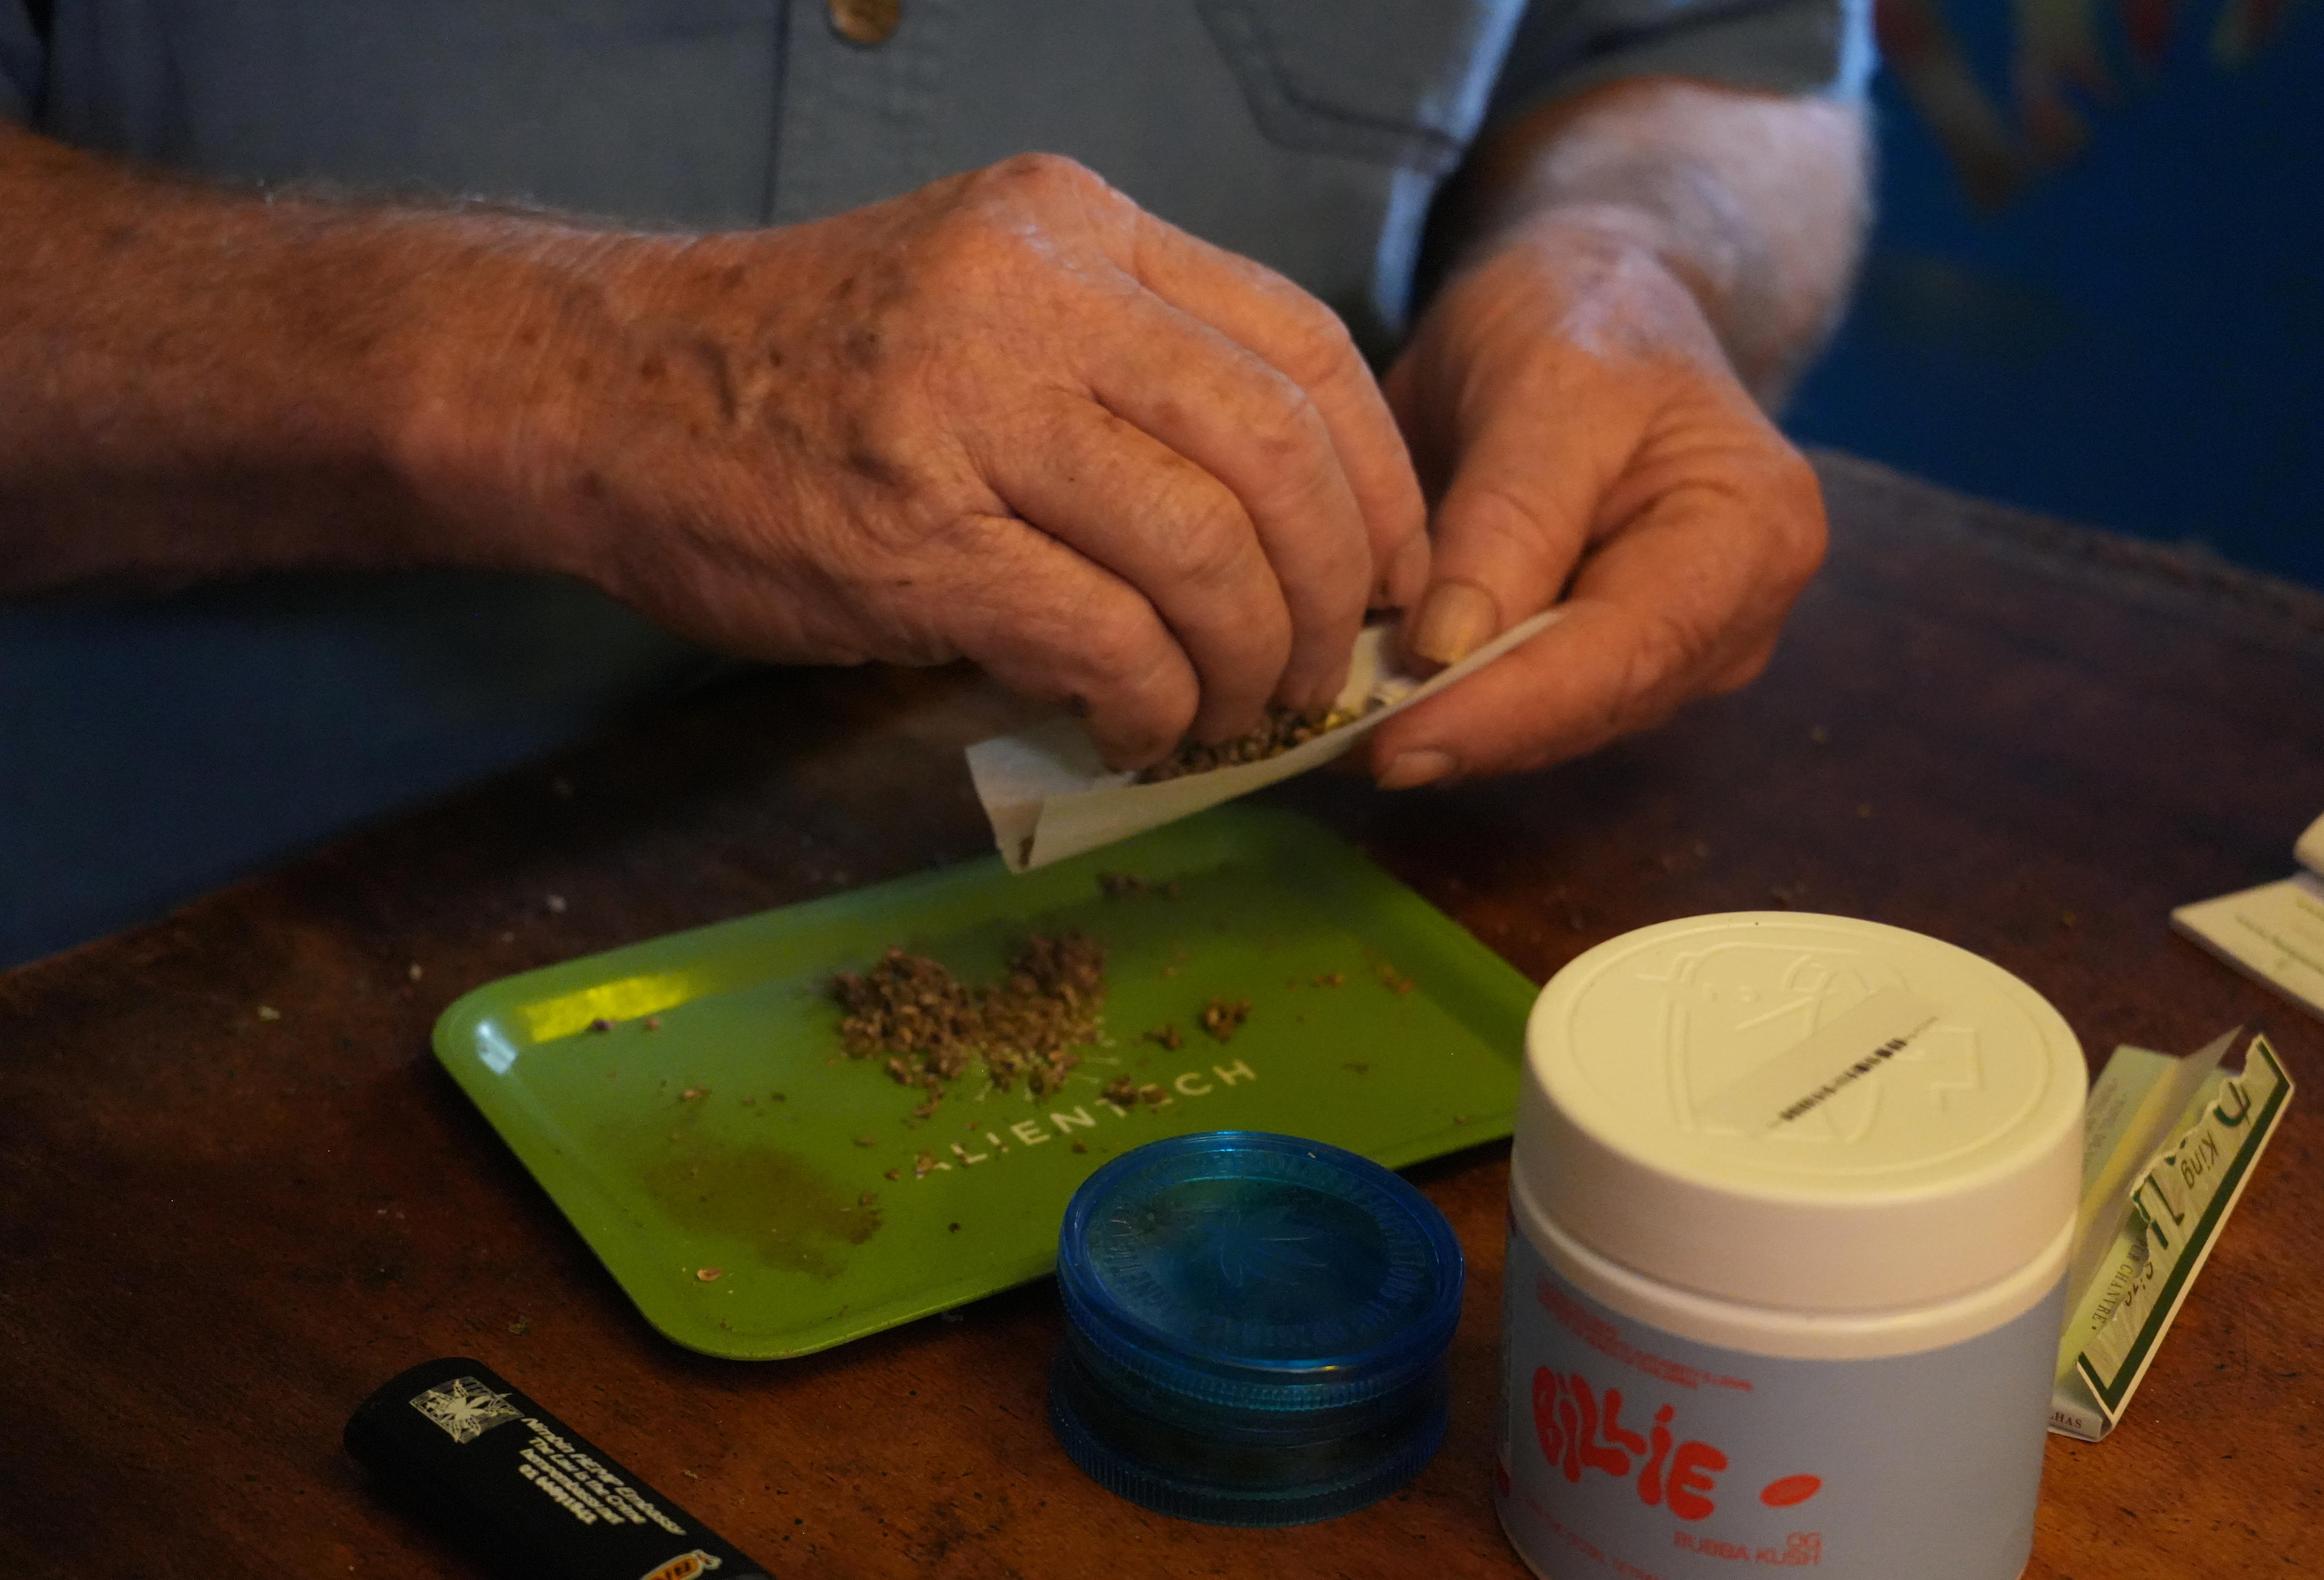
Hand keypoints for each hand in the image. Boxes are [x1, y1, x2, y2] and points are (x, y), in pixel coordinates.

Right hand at [410, 154, 1427, 767]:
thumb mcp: (983, 305)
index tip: (1397, 574)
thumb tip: (1279, 535)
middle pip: (1278, 455)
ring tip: (1226, 714)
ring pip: (1207, 555)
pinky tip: (1135, 730)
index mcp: (1075, 226)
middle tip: (1321, 670)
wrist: (600, 386)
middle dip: (1335, 592)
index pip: (1306, 346)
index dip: (1382, 484)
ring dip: (1249, 665)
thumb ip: (1126, 379)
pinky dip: (1150, 704)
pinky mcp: (912, 536)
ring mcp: (971, 413)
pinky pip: (1103, 638)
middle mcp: (1037, 296)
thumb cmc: (805, 369)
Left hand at [1363, 215, 1825, 787]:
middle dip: (1465, 730)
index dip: (1504, 712)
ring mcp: (1684, 648)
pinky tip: (1369, 702)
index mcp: (1752, 532)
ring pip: (1557, 725)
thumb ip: (1507, 517)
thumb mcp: (1546, 385)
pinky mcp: (1618, 659)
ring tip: (1330, 727)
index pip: (1623, 657)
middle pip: (1593, 708)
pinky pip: (1534, 706)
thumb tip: (1448, 651)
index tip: (1388, 741)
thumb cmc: (1580, 316)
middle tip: (1328, 745)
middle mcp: (1738, 613)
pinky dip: (1454, 707)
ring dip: (1450, 728)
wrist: (1595, 297)